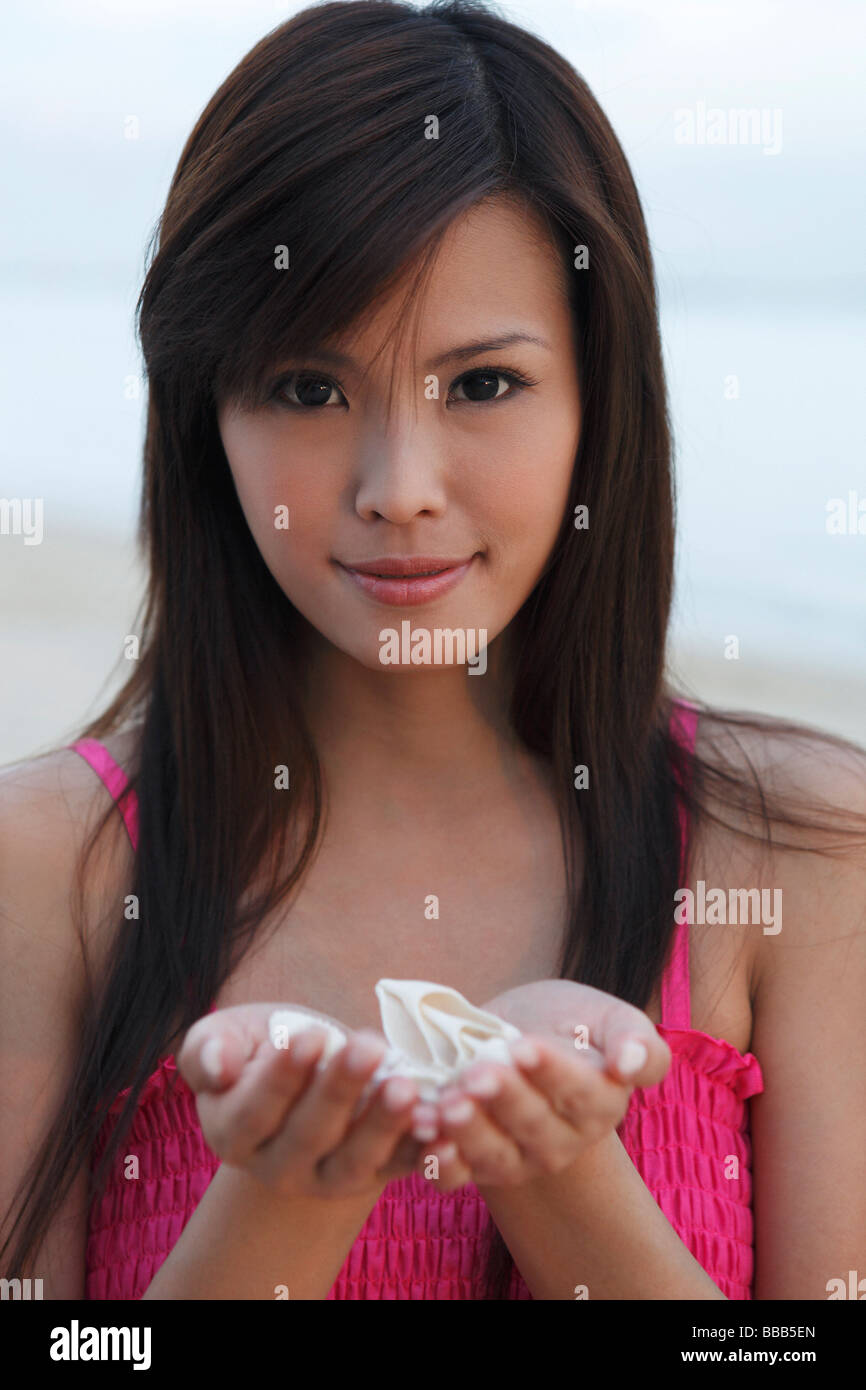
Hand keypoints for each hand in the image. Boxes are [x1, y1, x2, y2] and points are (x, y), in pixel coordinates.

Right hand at [177, 1003, 423, 1200]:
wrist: (310, 1069)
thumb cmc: (262, 1045)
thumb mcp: (228, 1035)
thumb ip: (209, 1049)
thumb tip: (219, 1066)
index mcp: (233, 1133)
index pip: (255, 1111)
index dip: (282, 1077)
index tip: (310, 1036)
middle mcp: (278, 1167)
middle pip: (310, 1134)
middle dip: (340, 1089)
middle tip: (368, 1046)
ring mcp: (328, 1178)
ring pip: (357, 1160)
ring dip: (384, 1124)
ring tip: (407, 1085)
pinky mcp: (376, 1175)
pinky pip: (402, 1169)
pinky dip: (427, 1155)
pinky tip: (445, 1129)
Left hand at [408, 979, 669, 1190]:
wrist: (516, 1036)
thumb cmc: (567, 1023)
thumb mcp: (606, 1016)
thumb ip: (634, 1039)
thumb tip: (630, 1063)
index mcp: (601, 1104)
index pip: (580, 1093)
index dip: (552, 1072)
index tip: (524, 1046)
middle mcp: (562, 1141)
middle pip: (533, 1124)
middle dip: (503, 1099)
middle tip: (477, 1074)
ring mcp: (518, 1159)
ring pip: (494, 1154)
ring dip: (468, 1132)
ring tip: (446, 1104)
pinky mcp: (476, 1166)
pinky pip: (457, 1175)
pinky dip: (439, 1163)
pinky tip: (423, 1135)